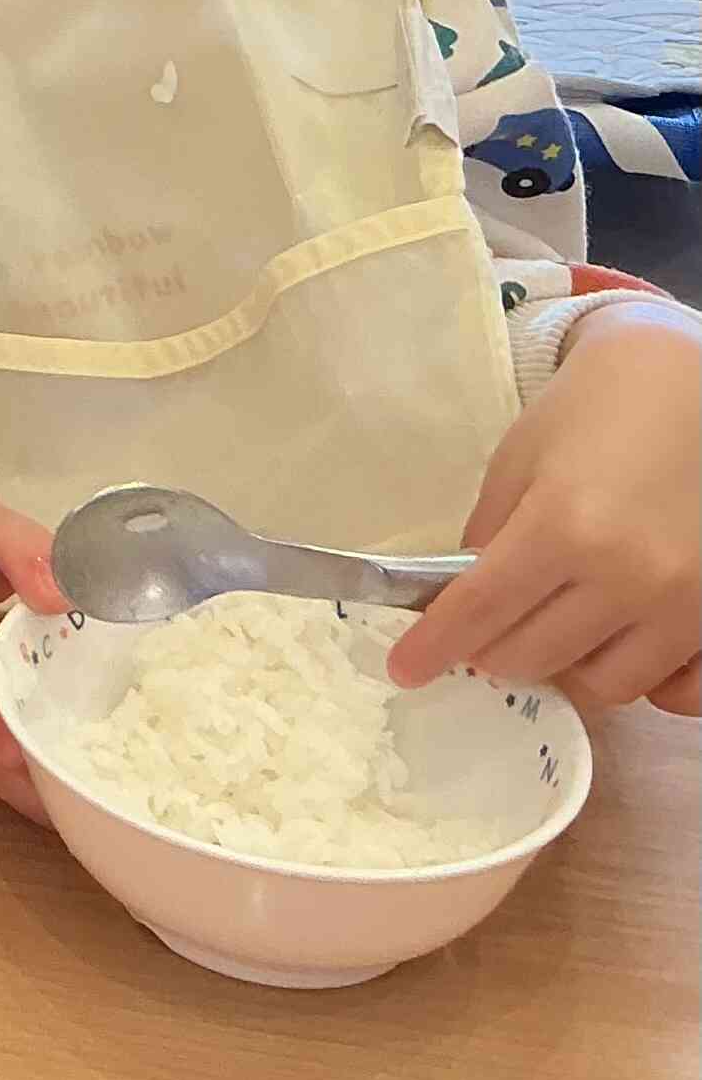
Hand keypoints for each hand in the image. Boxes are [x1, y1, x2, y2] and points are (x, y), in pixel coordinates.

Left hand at [389, 300, 699, 713]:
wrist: (690, 385)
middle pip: (533, 656)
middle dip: (490, 652)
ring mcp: (687, 605)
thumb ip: (488, 534)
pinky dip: (645, 685)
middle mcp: (629, 577)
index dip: (435, 646)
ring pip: (605, 686)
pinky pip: (682, 694)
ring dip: (563, 669)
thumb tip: (461, 601)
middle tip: (482, 631)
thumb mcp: (520, 461)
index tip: (405, 669)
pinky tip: (620, 648)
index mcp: (564, 528)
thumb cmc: (596, 412)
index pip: (481, 611)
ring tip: (550, 630)